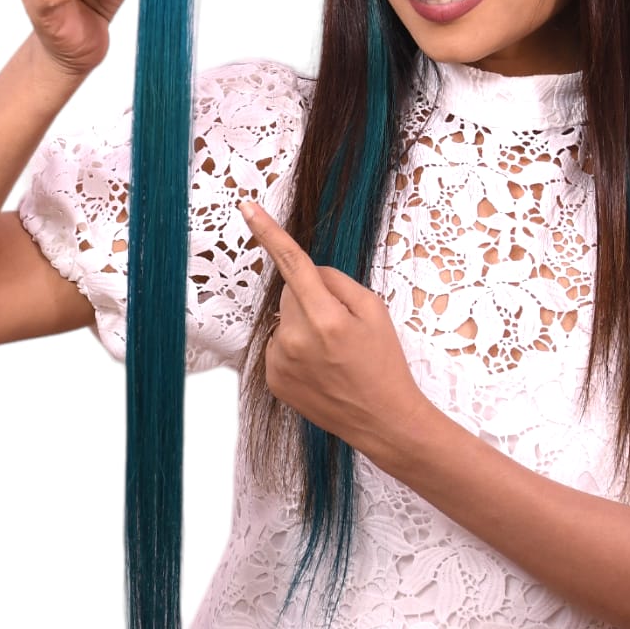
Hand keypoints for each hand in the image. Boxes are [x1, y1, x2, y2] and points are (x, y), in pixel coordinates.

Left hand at [239, 200, 428, 460]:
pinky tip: (319, 368)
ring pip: (284, 319)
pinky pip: (278, 345)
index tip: (246, 208)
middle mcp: (296, 338)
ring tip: (332, 353)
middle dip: (312, 300)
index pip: (292, 263)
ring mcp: (280, 361)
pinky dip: (295, 348)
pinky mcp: (272, 379)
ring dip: (303, 326)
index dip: (268, 232)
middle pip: (291, 293)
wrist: (382, 420)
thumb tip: (307, 272)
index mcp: (326, 317)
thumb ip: (336, 282)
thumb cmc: (383, 363)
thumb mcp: (374, 310)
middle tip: (341, 328)